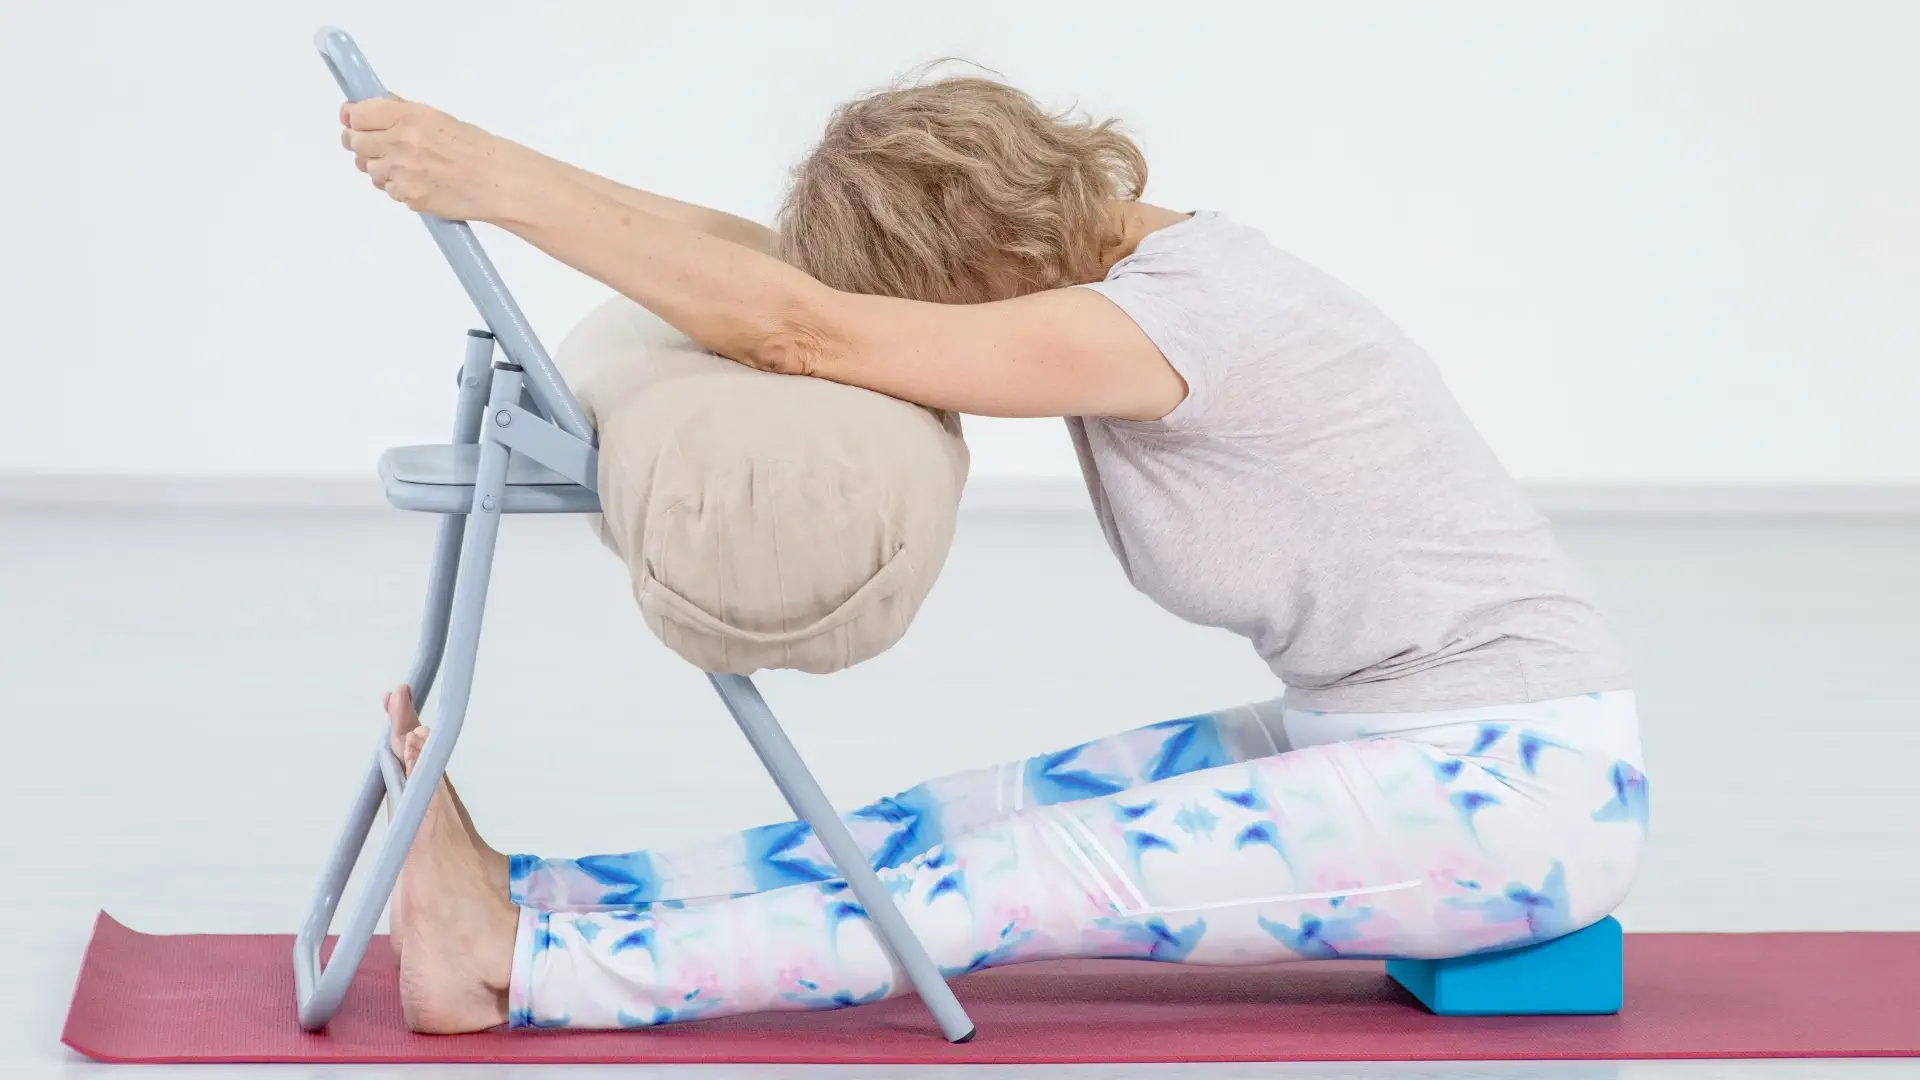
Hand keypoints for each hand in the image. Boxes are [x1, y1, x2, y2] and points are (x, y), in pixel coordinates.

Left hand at [339, 98, 536, 221]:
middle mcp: (402, 142)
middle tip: (372, 145)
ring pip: (369, 170)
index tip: (353, 119)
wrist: (499, 182)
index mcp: (409, 116)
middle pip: (355, 142)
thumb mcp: (438, 119)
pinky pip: (389, 191)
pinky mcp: (409, 197)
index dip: (353, 117)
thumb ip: (402, 112)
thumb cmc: (476, 150)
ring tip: (408, 166)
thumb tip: (371, 106)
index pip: (358, 114)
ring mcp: (403, 172)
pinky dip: (399, 187)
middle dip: (360, 143)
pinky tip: (421, 182)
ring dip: (381, 168)